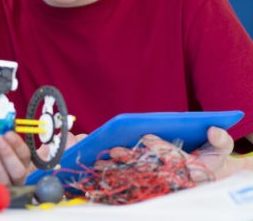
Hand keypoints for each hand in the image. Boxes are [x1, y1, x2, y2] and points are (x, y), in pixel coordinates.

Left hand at [0, 132, 31, 185]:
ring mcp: (5, 187)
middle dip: (7, 153)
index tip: (8, 133)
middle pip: (18, 171)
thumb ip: (17, 145)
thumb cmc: (0, 159)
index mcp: (24, 165)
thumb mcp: (10, 150)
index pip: (25, 156)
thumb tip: (43, 146)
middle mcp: (17, 178)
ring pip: (3, 178)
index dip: (17, 144)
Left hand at [110, 128, 252, 182]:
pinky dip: (114, 177)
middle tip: (115, 149)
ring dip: (119, 171)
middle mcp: (176, 183)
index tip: (147, 137)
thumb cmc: (209, 159)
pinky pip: (130, 185)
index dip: (162, 148)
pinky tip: (100, 168)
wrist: (204, 176)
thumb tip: (212, 130)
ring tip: (101, 159)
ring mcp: (161, 188)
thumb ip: (220, 140)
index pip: (176, 161)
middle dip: (133, 160)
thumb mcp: (219, 150)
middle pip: (152, 172)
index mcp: (193, 172)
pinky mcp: (147, 190)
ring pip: (138, 180)